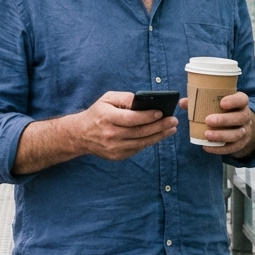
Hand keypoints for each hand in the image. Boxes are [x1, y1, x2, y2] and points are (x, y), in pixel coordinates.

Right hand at [12, 91, 177, 174]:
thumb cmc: (97, 113)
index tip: (162, 112)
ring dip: (159, 136)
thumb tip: (143, 100)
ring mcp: (114, 148)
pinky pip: (137, 148)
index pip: (131, 119)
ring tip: (171, 129)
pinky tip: (158, 135)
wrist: (81, 135)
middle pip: (139, 132)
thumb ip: (125, 98)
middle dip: (159, 126)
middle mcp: (110, 134)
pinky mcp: (117, 156)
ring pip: (141, 142)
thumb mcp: (107, 99)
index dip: (148, 116)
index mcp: (107, 118)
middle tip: (173, 121)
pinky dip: (149, 142)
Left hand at [180, 91, 254, 156]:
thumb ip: (200, 102)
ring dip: (221, 135)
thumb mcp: (216, 104)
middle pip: (240, 118)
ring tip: (207, 135)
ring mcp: (245, 131)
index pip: (242, 100)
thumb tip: (183, 102)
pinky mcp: (241, 144)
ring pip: (237, 134)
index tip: (222, 103)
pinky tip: (207, 147)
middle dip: (224, 120)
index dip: (234, 101)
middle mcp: (245, 116)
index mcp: (240, 103)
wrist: (239, 127)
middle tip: (208, 120)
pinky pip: (232, 148)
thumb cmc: (223, 112)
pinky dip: (219, 149)